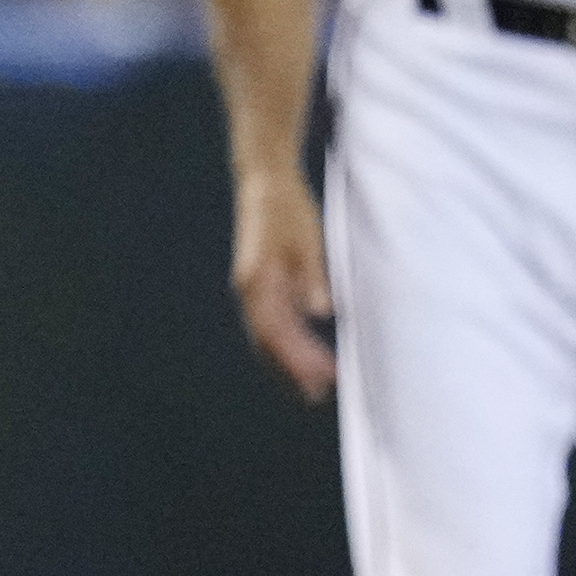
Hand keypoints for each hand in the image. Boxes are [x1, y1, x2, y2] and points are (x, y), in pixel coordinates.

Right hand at [231, 169, 336, 401]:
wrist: (265, 182)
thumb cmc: (289, 209)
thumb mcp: (307, 240)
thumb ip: (312, 276)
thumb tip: (322, 310)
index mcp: (258, 280)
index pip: (278, 332)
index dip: (300, 360)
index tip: (326, 377)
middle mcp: (248, 290)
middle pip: (268, 342)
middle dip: (293, 371)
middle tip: (320, 393)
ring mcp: (250, 289)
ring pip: (265, 337)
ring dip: (287, 363)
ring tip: (313, 386)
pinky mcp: (257, 285)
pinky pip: (268, 324)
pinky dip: (283, 345)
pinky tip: (302, 354)